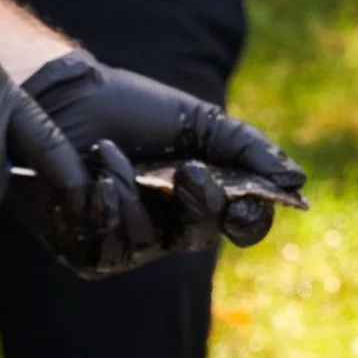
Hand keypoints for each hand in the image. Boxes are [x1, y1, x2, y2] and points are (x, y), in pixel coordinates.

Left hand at [12, 52, 305, 276]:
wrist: (62, 104)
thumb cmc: (128, 110)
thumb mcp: (196, 121)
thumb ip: (244, 148)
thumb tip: (294, 178)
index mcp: (199, 200)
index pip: (239, 225)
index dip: (248, 219)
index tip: (244, 200)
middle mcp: (165, 230)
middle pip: (198, 239)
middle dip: (196, 206)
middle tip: (188, 171)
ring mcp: (124, 247)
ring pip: (146, 244)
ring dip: (132, 193)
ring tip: (108, 152)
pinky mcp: (84, 253)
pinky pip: (104, 249)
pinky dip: (102, 208)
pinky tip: (93, 178)